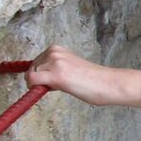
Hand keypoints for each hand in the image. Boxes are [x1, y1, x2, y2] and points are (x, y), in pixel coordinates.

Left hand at [26, 45, 140, 107]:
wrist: (108, 84)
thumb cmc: (93, 79)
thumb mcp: (69, 67)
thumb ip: (54, 68)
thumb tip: (36, 78)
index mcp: (57, 49)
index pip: (35, 63)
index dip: (40, 74)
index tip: (50, 81)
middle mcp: (54, 52)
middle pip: (31, 69)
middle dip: (39, 79)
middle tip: (60, 85)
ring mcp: (54, 62)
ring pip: (31, 75)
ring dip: (40, 85)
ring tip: (63, 86)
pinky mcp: (56, 75)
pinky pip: (32, 81)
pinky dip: (34, 88)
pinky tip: (52, 90)